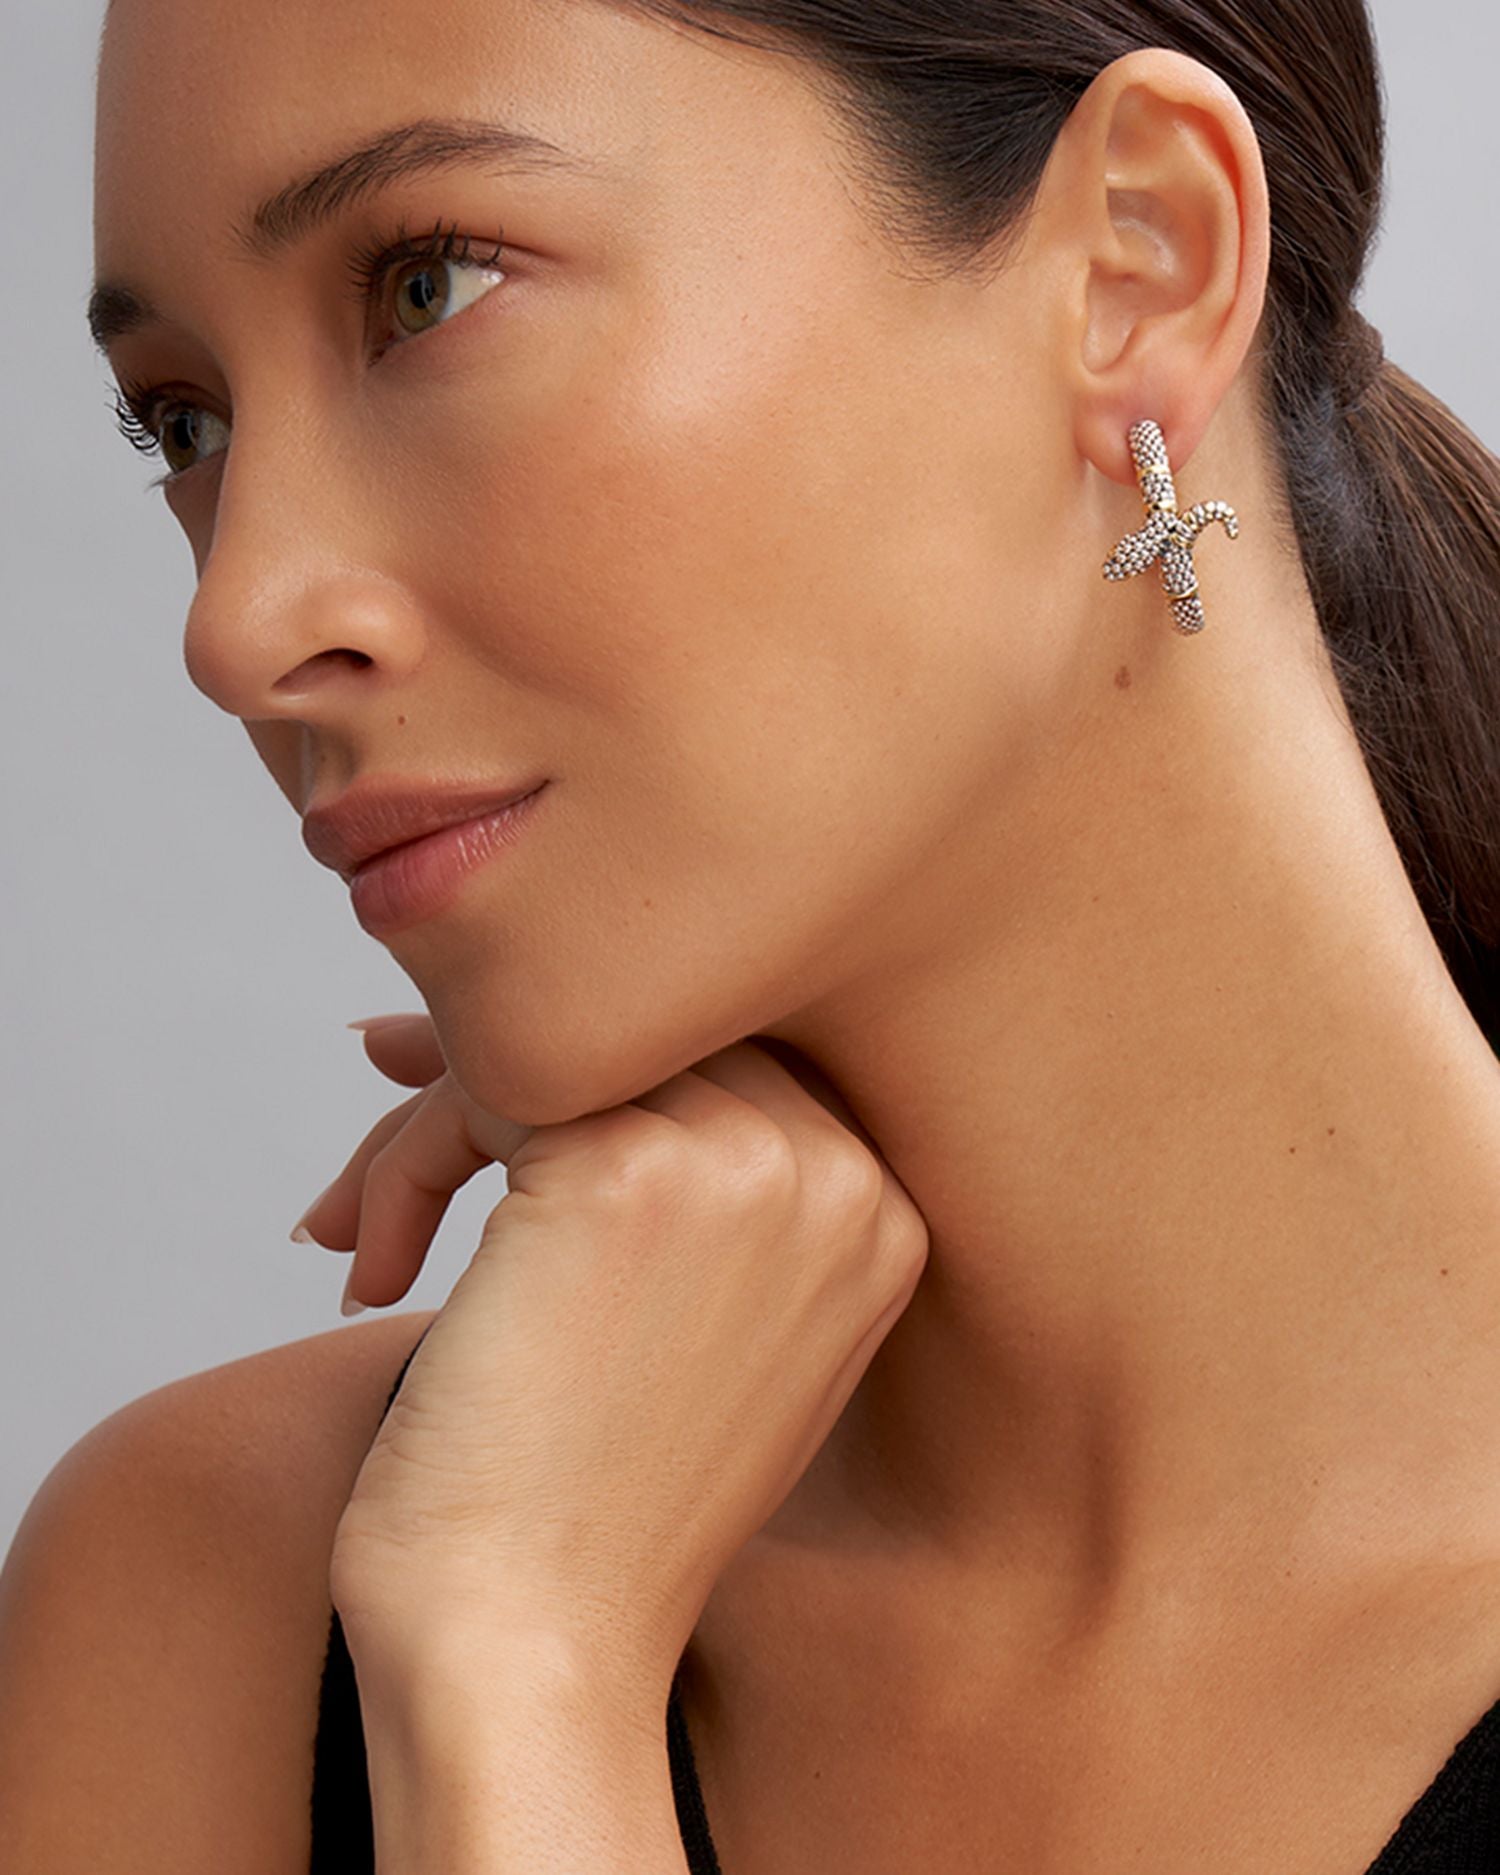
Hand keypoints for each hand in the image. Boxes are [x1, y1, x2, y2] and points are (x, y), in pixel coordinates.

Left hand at [298, 1015, 929, 1695]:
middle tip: (387, 1074)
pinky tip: (364, 1262)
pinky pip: (482, 1082)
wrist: (532, 1647)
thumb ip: (701, 1189)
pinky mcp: (622, 1173)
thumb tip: (589, 1050)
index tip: (470, 1077)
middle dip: (498, 1059)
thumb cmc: (591, 1508)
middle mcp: (836, 1173)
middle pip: (648, 1030)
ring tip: (355, 1217)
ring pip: (559, 1046)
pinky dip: (400, 1159)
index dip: (597, 1059)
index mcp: (881, 1213)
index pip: (729, 1055)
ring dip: (432, 1122)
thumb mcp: (706, 1333)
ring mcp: (743, 1165)